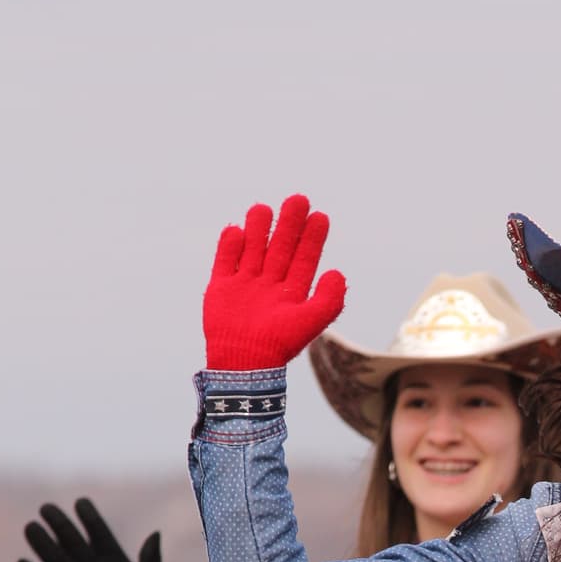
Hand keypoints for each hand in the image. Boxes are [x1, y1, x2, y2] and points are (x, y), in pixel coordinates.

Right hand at [16, 498, 172, 561]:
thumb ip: (151, 560)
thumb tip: (155, 534)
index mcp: (116, 561)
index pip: (99, 533)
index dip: (89, 517)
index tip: (80, 502)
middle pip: (72, 541)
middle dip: (60, 524)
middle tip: (46, 507)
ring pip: (56, 558)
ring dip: (42, 544)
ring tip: (30, 527)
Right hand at [203, 194, 346, 369]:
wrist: (245, 361)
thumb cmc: (280, 345)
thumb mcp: (310, 323)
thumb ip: (329, 300)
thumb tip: (338, 273)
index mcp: (292, 292)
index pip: (304, 258)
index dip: (312, 238)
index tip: (320, 216)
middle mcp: (270, 284)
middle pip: (280, 247)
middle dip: (289, 225)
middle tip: (299, 200)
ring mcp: (245, 284)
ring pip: (253, 248)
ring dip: (259, 229)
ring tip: (264, 209)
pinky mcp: (222, 287)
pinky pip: (225, 261)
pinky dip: (229, 245)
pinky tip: (236, 230)